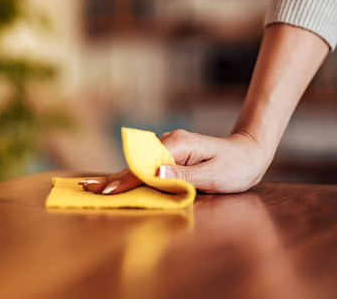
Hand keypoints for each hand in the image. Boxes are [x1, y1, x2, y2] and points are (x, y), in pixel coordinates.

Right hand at [80, 129, 272, 194]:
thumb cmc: (236, 166)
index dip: (125, 181)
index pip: (144, 167)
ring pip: (137, 165)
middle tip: (86, 189)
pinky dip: (129, 175)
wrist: (250, 152)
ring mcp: (167, 147)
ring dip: (116, 177)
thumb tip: (155, 174)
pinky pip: (145, 166)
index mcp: (176, 145)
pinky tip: (115, 181)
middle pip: (135, 164)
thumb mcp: (214, 175)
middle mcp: (168, 142)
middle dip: (111, 178)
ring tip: (92, 187)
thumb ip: (183, 177)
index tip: (107, 192)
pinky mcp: (170, 155)